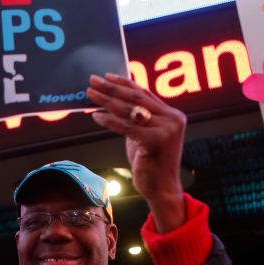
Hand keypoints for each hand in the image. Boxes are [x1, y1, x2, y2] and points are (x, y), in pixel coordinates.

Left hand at [87, 73, 186, 232]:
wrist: (161, 188)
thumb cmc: (150, 163)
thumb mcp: (145, 135)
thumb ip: (137, 118)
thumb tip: (115, 101)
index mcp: (173, 114)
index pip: (145, 93)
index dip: (124, 83)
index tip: (107, 76)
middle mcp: (173, 119)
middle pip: (136, 98)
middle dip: (112, 88)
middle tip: (93, 81)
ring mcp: (166, 130)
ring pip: (130, 110)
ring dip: (107, 100)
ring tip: (91, 94)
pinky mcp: (155, 141)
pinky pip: (127, 127)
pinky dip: (110, 120)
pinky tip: (96, 116)